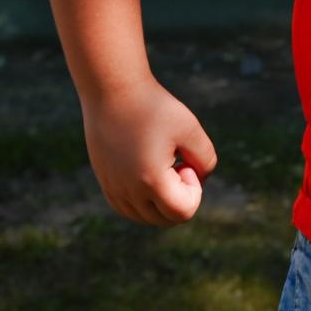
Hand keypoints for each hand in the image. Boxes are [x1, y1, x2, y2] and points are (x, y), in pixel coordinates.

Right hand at [81, 76, 217, 226]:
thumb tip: (200, 179)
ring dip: (161, 199)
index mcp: (150, 181)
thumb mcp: (190, 128)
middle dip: (179, 196)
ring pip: (146, 217)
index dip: (194, 190)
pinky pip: (128, 208)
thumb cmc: (154, 107)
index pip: (183, 213)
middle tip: (177, 162)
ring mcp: (113, 189)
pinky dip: (144, 199)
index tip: (186, 161)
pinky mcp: (105, 182)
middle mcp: (128, 192)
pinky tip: (148, 168)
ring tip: (162, 164)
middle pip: (165, 219)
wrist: (113, 91)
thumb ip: (205, 159)